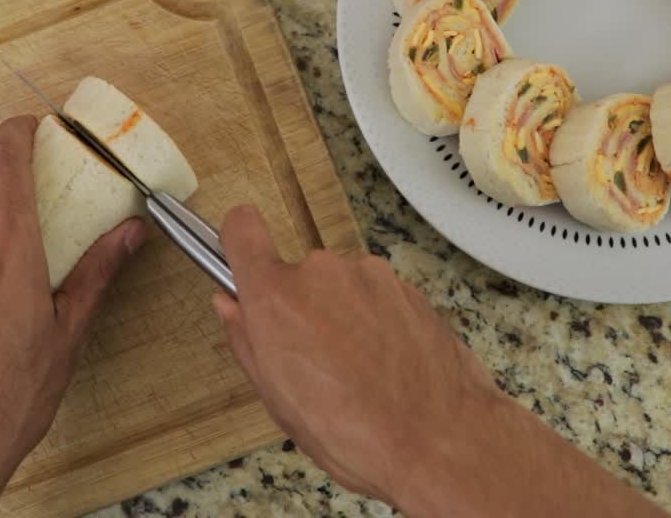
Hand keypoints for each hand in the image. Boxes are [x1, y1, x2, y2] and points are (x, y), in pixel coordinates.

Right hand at [212, 206, 498, 504]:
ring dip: (343, 317)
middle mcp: (322, 273)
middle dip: (301, 309)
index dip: (238, 241)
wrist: (439, 440)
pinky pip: (377, 298)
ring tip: (358, 373)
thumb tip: (231, 308)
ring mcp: (370, 275)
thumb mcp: (278, 400)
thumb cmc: (358, 434)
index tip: (241, 253)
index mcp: (277, 298)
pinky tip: (386, 367)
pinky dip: (377, 324)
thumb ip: (247, 341)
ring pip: (341, 288)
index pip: (242, 230)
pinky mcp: (407, 286)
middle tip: (313, 361)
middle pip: (297, 275)